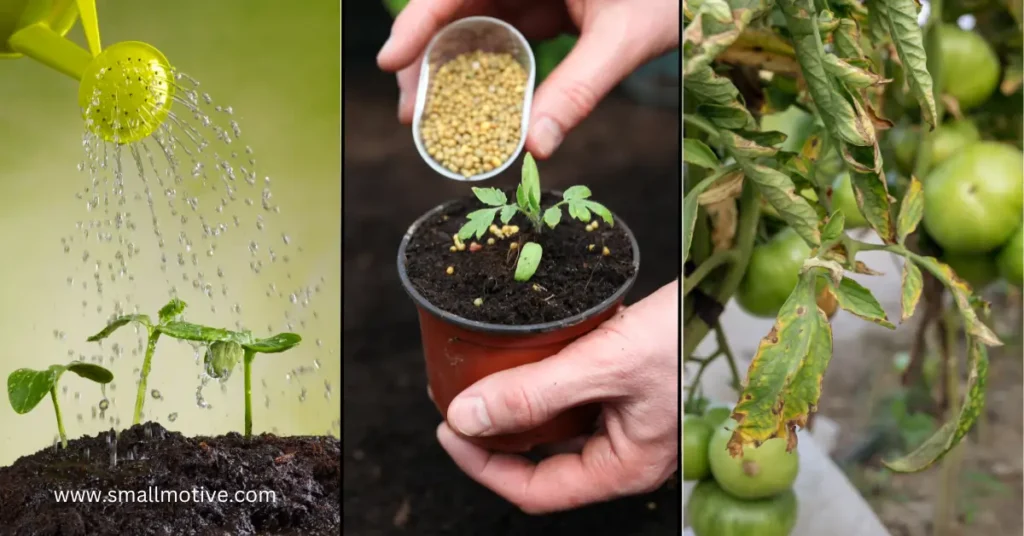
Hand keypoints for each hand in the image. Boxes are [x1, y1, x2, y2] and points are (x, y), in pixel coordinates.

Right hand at [376, 0, 679, 157]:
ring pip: (478, 22)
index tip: (390, 62)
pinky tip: (480, 103)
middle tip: (412, 111)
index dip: (417, 23)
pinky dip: (493, 67)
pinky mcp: (550, 1)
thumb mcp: (626, 36)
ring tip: (437, 116)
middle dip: (429, 58)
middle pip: (457, 7)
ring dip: (456, 68)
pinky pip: (509, 32)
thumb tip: (538, 147)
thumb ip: (580, 88)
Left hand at [434, 280, 678, 513]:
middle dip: (491, 432)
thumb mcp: (604, 364)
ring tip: (477, 372)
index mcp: (623, 466)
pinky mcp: (619, 389)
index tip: (449, 429)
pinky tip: (519, 352)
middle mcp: (620, 450)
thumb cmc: (681, 335)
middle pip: (539, 458)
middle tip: (453, 398)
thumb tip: (466, 417)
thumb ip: (534, 394)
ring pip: (551, 424)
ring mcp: (621, 421)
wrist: (718, 290)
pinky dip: (539, 378)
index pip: (536, 490)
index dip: (483, 467)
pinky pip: (568, 395)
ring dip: (513, 402)